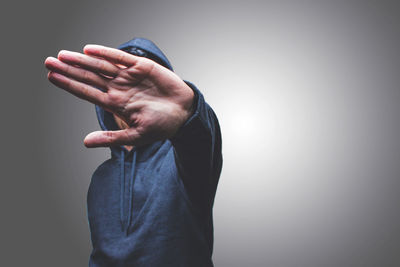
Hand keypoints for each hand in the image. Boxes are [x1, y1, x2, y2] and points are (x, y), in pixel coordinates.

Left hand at [44, 45, 194, 147]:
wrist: (185, 114)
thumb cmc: (162, 126)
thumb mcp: (135, 136)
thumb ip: (111, 138)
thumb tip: (85, 142)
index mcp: (116, 104)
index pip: (87, 92)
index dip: (69, 85)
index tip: (51, 77)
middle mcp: (119, 88)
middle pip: (89, 76)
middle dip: (69, 69)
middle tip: (48, 62)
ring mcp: (129, 77)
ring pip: (101, 66)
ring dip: (82, 60)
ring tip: (63, 56)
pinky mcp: (142, 67)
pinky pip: (121, 58)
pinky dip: (106, 53)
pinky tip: (89, 50)